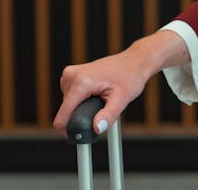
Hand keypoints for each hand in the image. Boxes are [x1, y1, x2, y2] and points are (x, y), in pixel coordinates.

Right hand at [53, 29, 186, 135]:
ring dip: (80, 108)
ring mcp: (69, 74)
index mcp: (81, 81)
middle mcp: (71, 75)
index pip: (63, 114)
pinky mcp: (71, 75)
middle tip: (99, 111)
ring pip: (67, 104)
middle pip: (66, 110)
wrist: (133, 62)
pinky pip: (70, 96)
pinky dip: (80, 100)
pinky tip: (94, 95)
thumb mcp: (122, 99)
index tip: (80, 136)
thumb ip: (109, 115)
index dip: (68, 129)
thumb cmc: (130, 77)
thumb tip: (96, 128)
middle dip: (79, 116)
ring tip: (98, 100)